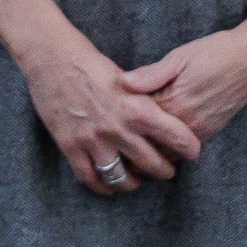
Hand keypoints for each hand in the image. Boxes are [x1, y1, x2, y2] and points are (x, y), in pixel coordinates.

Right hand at [18, 36, 200, 195]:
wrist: (52, 59)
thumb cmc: (91, 63)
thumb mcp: (127, 78)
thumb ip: (145, 98)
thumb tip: (164, 114)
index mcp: (137, 108)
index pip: (175, 135)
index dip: (188, 148)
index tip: (193, 153)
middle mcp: (118, 128)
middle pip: (151, 163)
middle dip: (164, 171)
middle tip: (167, 171)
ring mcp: (94, 140)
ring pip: (121, 177)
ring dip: (132, 183)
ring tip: (137, 181)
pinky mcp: (71, 146)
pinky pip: (90, 177)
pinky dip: (102, 186)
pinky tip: (108, 186)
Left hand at [120, 20, 246, 143]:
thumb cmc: (216, 52)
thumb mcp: (180, 57)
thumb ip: (150, 74)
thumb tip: (121, 83)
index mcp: (173, 103)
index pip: (138, 122)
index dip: (120, 121)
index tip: (104, 118)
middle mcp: (186, 123)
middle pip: (150, 144)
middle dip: (131, 144)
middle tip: (111, 142)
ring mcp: (200, 130)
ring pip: (167, 152)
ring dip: (150, 150)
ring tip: (131, 146)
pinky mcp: (211, 130)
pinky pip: (184, 149)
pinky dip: (168, 148)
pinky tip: (157, 141)